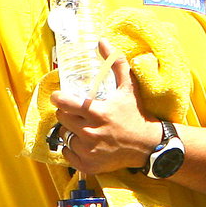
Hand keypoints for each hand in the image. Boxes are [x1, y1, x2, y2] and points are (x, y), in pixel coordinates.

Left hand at [50, 48, 159, 175]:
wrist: (147, 146)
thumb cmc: (135, 114)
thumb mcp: (127, 87)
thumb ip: (115, 63)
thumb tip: (102, 41)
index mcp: (98, 113)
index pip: (63, 103)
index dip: (58, 98)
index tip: (59, 96)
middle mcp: (91, 133)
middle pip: (61, 119)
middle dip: (66, 113)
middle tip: (75, 112)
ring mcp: (89, 151)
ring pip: (64, 136)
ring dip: (69, 130)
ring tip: (82, 127)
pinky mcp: (88, 165)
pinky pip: (67, 153)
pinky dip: (72, 148)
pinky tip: (83, 142)